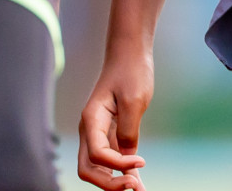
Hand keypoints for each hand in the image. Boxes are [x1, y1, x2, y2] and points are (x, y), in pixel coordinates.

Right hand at [78, 53, 151, 189]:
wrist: (130, 55)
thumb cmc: (131, 72)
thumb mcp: (134, 100)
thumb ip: (128, 130)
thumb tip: (127, 156)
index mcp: (91, 119)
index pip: (97, 154)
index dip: (118, 164)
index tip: (142, 161)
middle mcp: (90, 129)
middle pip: (89, 168)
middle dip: (108, 183)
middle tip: (134, 188)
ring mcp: (99, 133)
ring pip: (98, 168)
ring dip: (114, 182)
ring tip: (138, 190)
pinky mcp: (111, 133)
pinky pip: (112, 159)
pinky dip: (122, 172)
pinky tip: (137, 182)